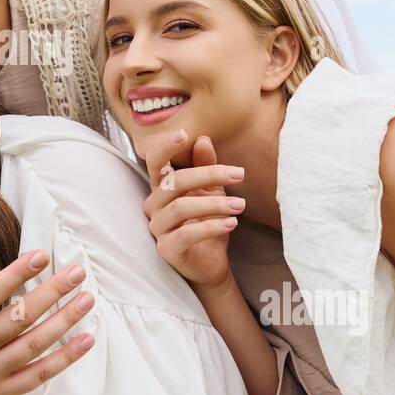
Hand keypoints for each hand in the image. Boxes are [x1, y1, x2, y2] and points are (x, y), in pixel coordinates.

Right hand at [0, 248, 94, 394]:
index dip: (16, 273)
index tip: (41, 255)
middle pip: (18, 318)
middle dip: (50, 292)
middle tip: (77, 272)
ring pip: (34, 344)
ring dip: (64, 321)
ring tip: (87, 299)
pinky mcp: (4, 394)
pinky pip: (39, 374)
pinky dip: (65, 358)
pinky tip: (86, 340)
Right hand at [143, 130, 244, 291]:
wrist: (211, 262)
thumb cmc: (206, 222)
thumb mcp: (211, 191)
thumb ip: (205, 166)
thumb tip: (203, 140)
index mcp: (161, 187)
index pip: (155, 161)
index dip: (166, 147)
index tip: (185, 133)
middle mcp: (154, 205)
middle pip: (175, 182)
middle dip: (209, 175)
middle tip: (239, 174)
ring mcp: (158, 228)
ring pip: (181, 207)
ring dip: (215, 204)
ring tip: (240, 205)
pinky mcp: (166, 249)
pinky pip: (187, 234)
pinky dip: (211, 226)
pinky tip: (231, 223)